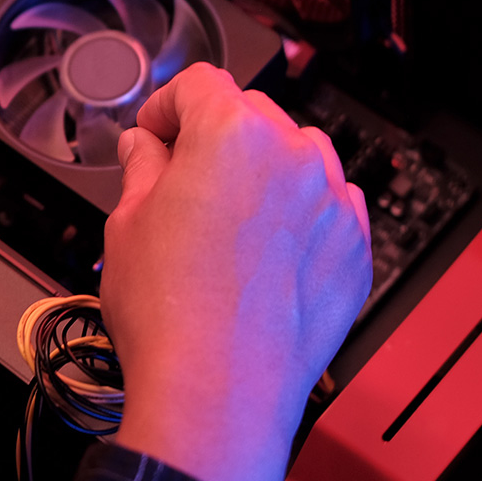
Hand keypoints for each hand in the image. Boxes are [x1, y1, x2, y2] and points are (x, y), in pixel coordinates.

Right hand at [101, 63, 371, 480]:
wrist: (218, 395)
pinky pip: (326, 211)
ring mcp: (333, 204)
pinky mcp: (354, 250)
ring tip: (225, 230)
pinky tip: (260, 262)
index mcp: (232, 134)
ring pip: (296, 160)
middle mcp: (294, 157)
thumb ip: (142, 169)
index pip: (198, 85)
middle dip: (214, 141)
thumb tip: (145, 148)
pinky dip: (298, 221)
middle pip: (251, 116)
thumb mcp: (127, 226)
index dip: (165, 109)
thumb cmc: (171, 318)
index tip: (154, 138)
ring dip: (262, 176)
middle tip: (180, 188)